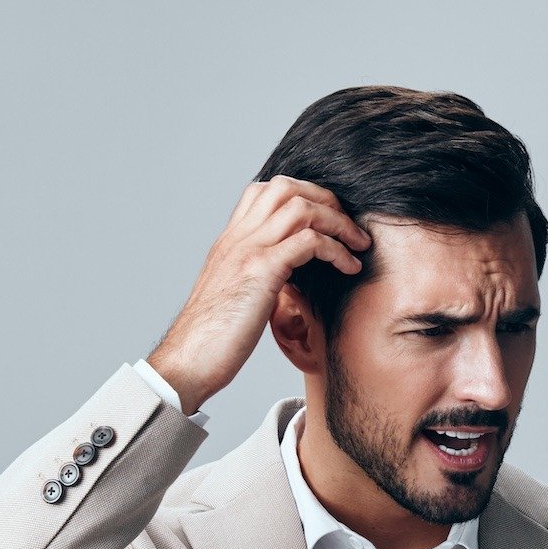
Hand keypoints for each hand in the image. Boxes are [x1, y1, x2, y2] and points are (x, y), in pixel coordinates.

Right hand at [145, 175, 372, 414]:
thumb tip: (284, 276)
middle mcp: (237, 237)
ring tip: (359, 245)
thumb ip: (257, 275)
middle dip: (327, 201)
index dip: (305, 197)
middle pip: (287, 188)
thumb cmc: (214, 339)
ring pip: (301, 208)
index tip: (330, 221)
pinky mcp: (261, 270)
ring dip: (339, 223)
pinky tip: (349, 268)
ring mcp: (248, 249)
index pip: (266, 191)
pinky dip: (337, 250)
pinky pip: (309, 241)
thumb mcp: (237, 295)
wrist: (188, 360)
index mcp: (230, 240)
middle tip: (351, 228)